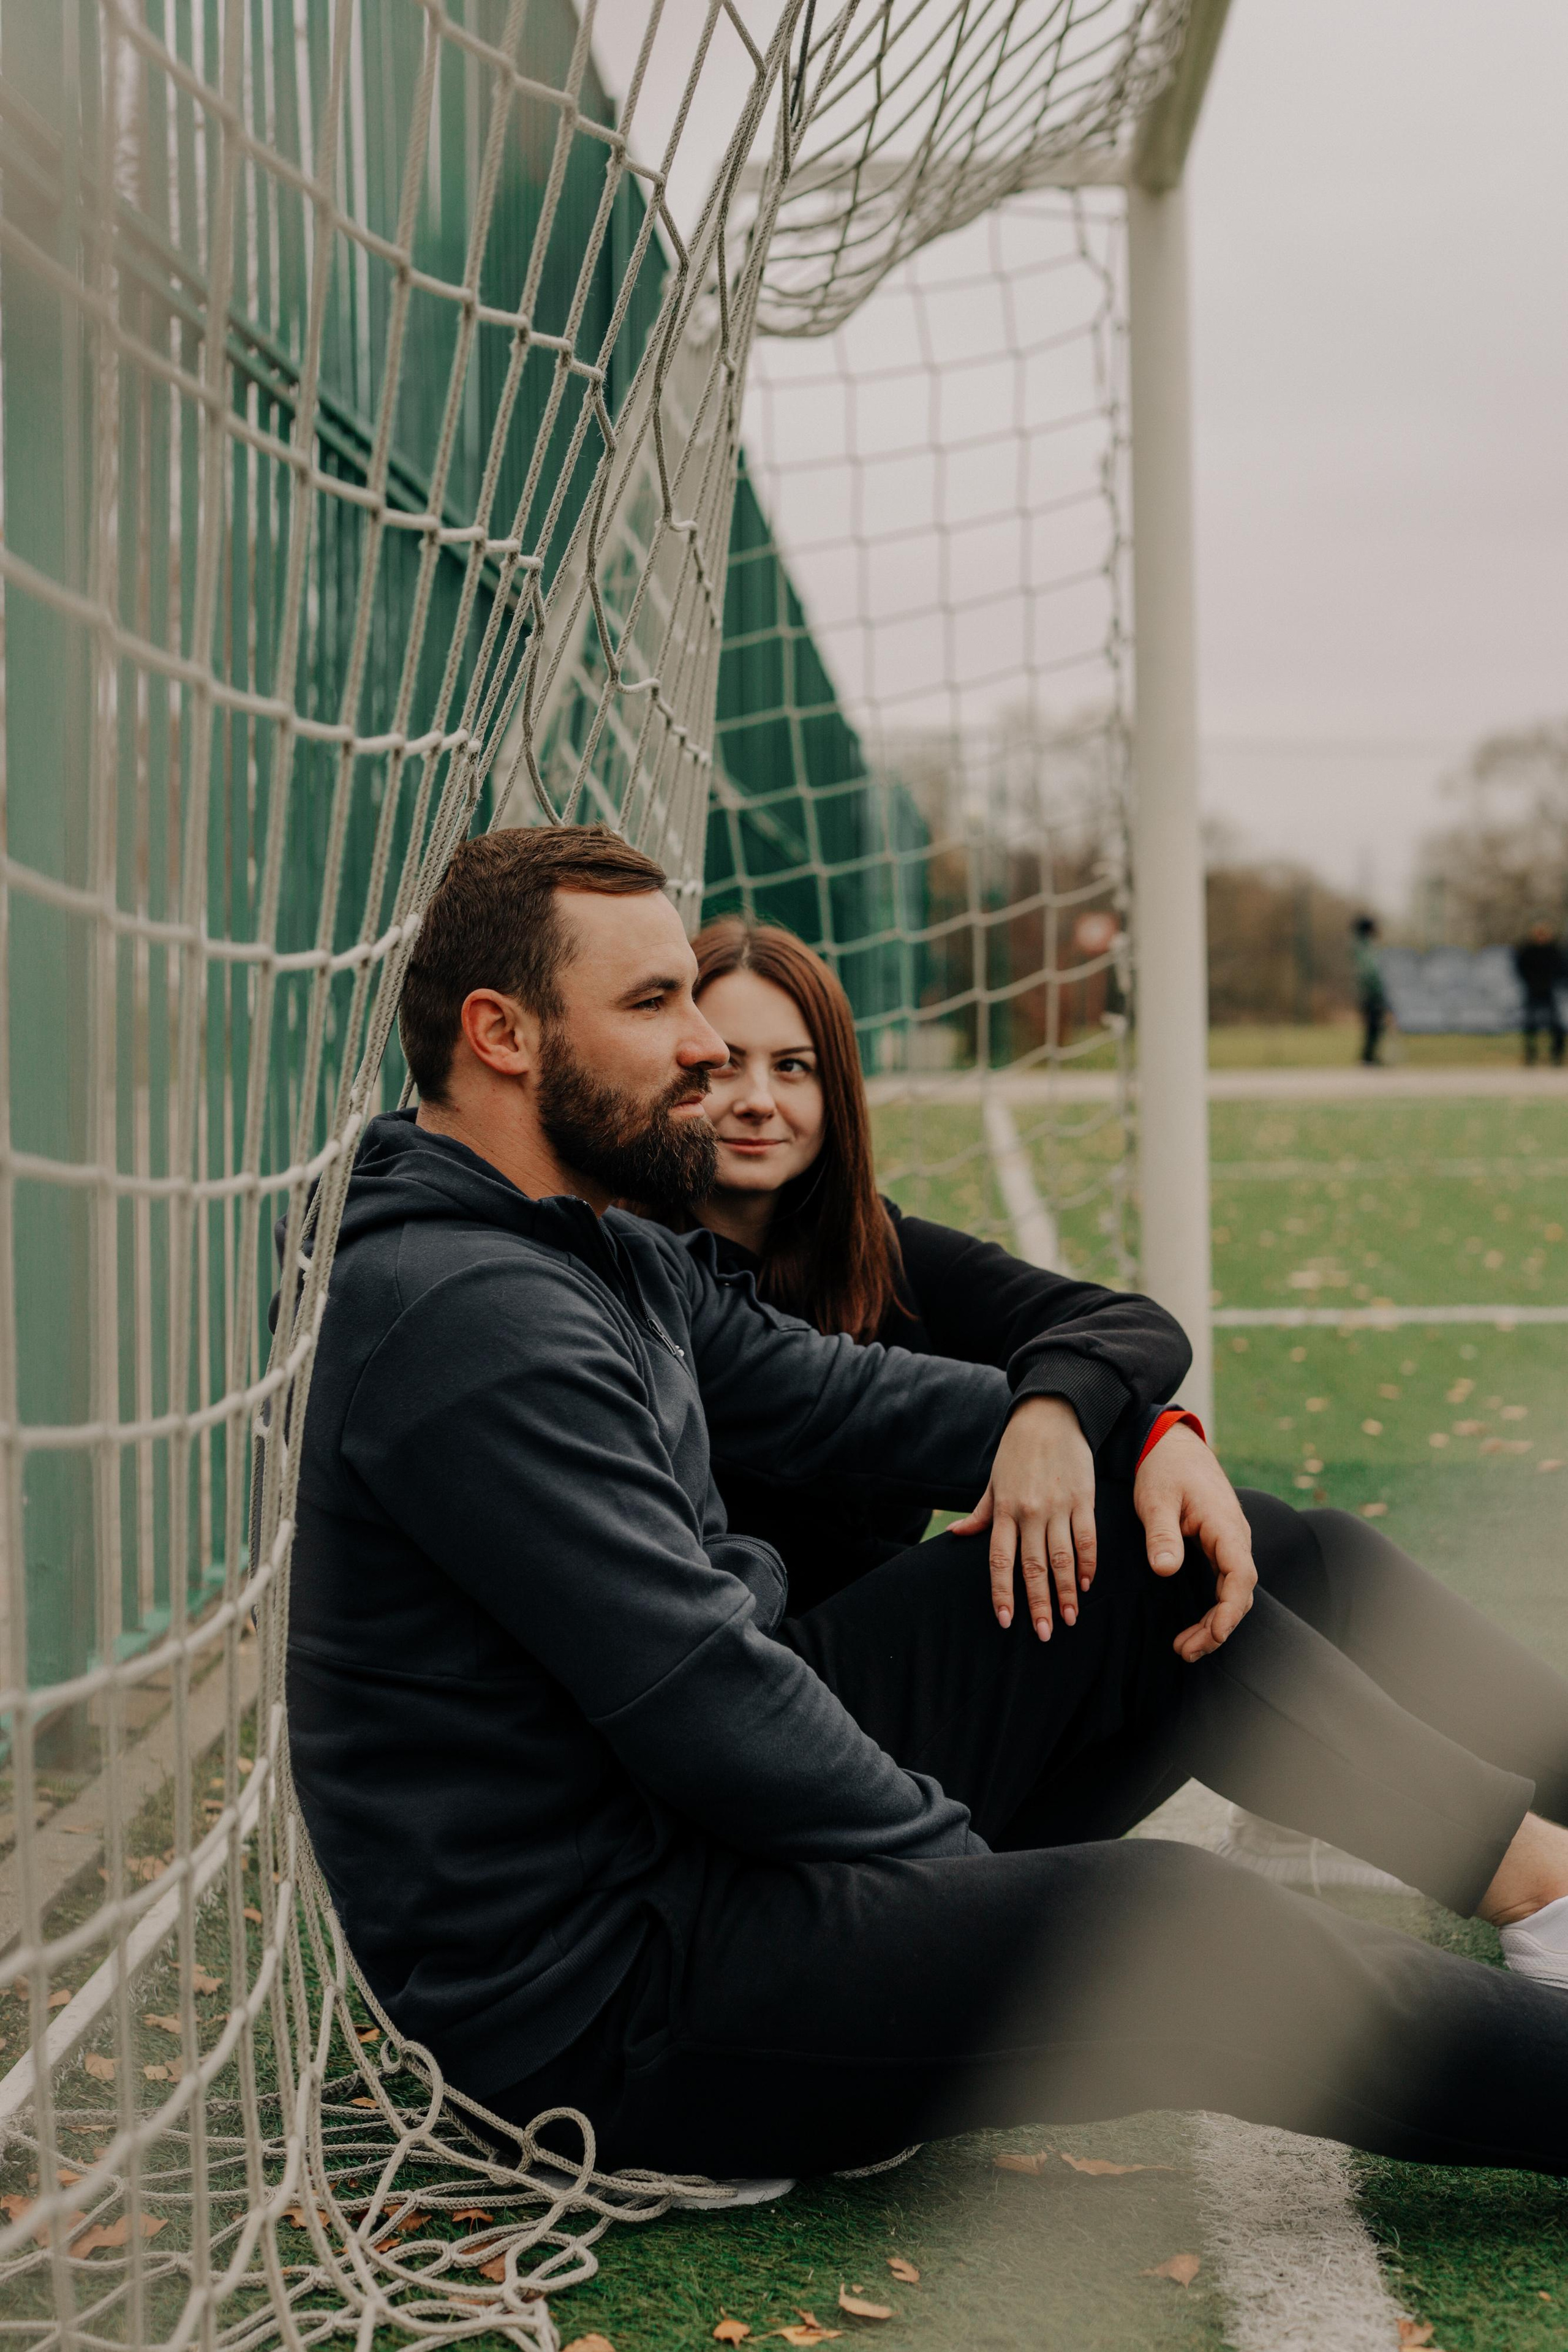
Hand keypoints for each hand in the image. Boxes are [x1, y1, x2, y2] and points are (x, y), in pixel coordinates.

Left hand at [950, 1395, 1094, 1640]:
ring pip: (1063, 1558)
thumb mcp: (993, 1481)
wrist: (1051, 1416)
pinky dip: (1089, 1563)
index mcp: (1004, 1510)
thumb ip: (980, 1513)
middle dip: (1039, 1604)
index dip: (1003, 1592)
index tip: (1006, 1621)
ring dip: (1068, 1591)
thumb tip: (955, 1535)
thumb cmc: (1017, 1451)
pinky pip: (1087, 1538)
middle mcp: (1030, 1512)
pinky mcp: (1083, 1500)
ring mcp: (1059, 1507)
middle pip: (1034, 1567)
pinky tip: (1088, 1584)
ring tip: (1071, 1618)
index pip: (1000, 1560)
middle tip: (1046, 1633)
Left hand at [1133, 1424, 1255, 1661]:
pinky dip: (1214, 1607)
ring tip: (1185, 1647)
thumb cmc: (1164, 1469)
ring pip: (1234, 1590)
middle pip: (1240, 1593)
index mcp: (1225, 1526)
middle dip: (1217, 1627)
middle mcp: (1236, 1537)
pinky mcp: (1220, 1544)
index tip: (1211, 1636)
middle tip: (1184, 1651)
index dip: (1229, 1612)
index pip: (1240, 1578)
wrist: (1172, 1444)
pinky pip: (1226, 1582)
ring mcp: (1230, 1541)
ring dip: (1215, 1622)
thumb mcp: (1156, 1499)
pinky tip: (1196, 1625)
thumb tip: (1165, 1570)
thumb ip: (1162, 1535)